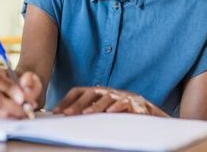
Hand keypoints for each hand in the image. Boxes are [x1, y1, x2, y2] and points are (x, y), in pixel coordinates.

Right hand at [0, 67, 41, 118]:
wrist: (24, 87)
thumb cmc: (25, 81)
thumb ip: (29, 79)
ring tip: (28, 108)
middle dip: (13, 106)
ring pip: (0, 111)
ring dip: (16, 112)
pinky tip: (23, 112)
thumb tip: (25, 85)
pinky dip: (15, 116)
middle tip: (27, 107)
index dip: (9, 90)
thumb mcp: (31, 76)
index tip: (22, 99)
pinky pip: (4, 118)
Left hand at [53, 87, 168, 116]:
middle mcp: (108, 91)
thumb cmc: (122, 112)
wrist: (150, 112)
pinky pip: (126, 103)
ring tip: (86, 113)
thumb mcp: (103, 111)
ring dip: (96, 106)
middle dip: (77, 103)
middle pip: (90, 92)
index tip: (56, 112)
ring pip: (107, 97)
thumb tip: (65, 116)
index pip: (79, 91)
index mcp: (99, 92)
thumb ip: (88, 111)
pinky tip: (111, 112)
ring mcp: (122, 96)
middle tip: (66, 114)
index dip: (67, 100)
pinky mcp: (137, 103)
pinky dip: (118, 107)